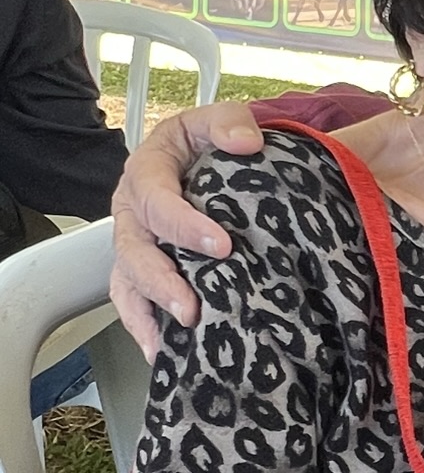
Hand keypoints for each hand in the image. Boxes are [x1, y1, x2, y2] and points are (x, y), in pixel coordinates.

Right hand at [110, 103, 264, 356]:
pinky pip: (134, 302)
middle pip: (134, 249)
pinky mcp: (145, 270)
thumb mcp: (219, 120)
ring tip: (178, 334)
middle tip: (192, 306)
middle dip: (162, 280)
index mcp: (149, 170)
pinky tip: (164, 352)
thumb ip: (230, 122)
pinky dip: (146, 328)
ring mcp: (136, 243)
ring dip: (151, 310)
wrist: (210, 160)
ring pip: (128, 280)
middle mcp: (134, 209)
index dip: (183, 224)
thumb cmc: (211, 143)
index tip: (221, 245)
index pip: (156, 197)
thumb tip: (246, 141)